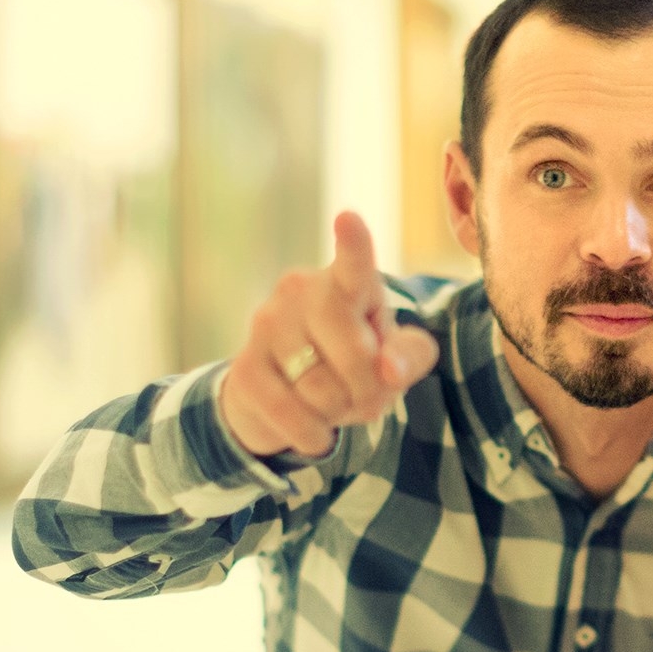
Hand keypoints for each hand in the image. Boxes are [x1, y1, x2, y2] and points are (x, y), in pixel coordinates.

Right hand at [218, 210, 439, 457]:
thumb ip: (409, 358)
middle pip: (355, 354)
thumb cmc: (354, 363)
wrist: (286, 396)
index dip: (353, 244)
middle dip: (371, 388)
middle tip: (366, 393)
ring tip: (334, 403)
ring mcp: (266, 325)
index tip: (348, 218)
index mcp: (346, 283)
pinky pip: (288, 413)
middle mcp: (300, 291)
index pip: (353, 263)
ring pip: (321, 388)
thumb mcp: (395, 359)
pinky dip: (312, 434)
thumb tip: (388, 370)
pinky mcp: (244, 365)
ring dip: (339, 412)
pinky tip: (314, 429)